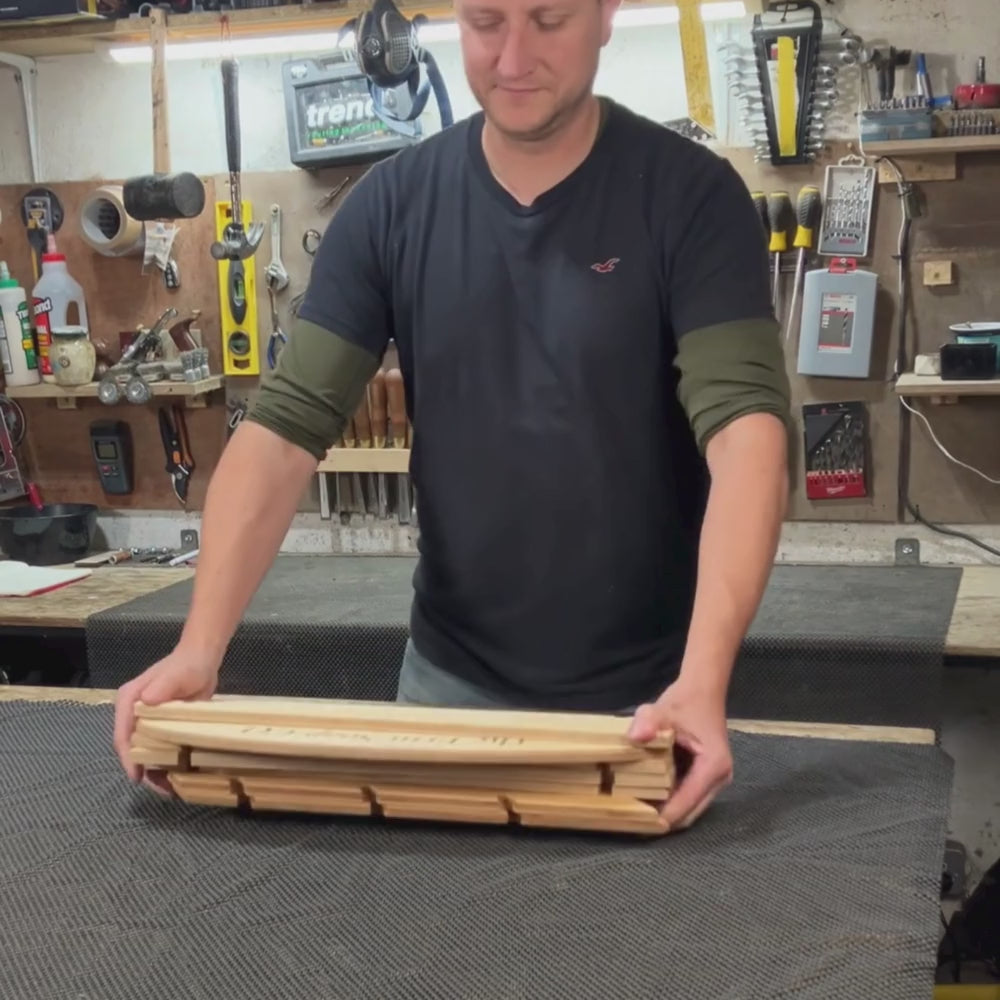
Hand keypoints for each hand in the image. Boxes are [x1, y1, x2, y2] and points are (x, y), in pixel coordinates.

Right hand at [113, 647, 219, 793]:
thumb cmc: (188, 665)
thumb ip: (162, 685)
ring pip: (144, 751)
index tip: (137, 776)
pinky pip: (158, 747)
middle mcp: (133, 712)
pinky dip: (165, 762)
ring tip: (170, 789)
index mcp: (129, 701)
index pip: (122, 734)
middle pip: (131, 747)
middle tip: (161, 789)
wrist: (202, 659)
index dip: (128, 758)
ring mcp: (146, 720)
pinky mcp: (160, 725)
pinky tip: (176, 775)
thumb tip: (147, 700)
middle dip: (142, 769)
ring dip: (154, 770)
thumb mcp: (176, 675)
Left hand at [627, 679, 732, 829]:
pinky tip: (649, 799)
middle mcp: (719, 778)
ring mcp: (716, 780)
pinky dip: (671, 801)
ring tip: (638, 815)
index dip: (664, 816)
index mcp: (713, 766)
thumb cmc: (685, 701)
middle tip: (634, 825)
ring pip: (690, 808)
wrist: (703, 690)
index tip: (640, 826)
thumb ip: (648, 722)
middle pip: (690, 812)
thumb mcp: (662, 710)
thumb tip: (635, 737)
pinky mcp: (708, 777)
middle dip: (664, 820)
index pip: (687, 802)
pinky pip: (689, 796)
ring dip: (668, 812)